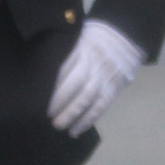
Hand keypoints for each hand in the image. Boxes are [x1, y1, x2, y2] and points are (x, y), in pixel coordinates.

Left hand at [47, 19, 143, 137]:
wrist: (126, 35)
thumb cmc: (94, 37)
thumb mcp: (78, 36)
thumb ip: (64, 51)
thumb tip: (41, 70)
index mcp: (82, 47)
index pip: (65, 66)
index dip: (52, 83)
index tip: (38, 95)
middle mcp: (94, 62)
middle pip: (76, 82)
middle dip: (59, 100)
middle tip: (46, 114)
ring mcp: (105, 76)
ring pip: (88, 96)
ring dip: (72, 113)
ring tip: (58, 125)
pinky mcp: (114, 88)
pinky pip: (101, 106)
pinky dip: (88, 120)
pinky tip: (76, 130)